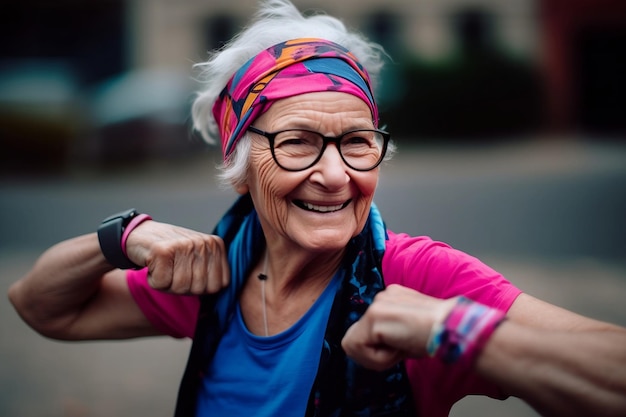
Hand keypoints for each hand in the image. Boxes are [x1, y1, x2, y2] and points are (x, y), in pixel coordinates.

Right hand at [125, 220, 229, 294]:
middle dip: (183, 286)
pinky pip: (162, 284)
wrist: (141, 234)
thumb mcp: (198, 258)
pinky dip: (153, 280)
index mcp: (216, 245)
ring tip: (164, 266)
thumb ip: (211, 274)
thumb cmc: (171, 252)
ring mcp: (184, 245)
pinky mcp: (163, 251)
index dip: (201, 287)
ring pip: (180, 287)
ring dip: (167, 283)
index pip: (220, 285)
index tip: (189, 274)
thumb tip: (216, 298)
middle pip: (199, 288)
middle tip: (173, 270)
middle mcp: (203, 243)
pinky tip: (154, 264)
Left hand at [341, 284, 455, 370]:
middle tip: (398, 352)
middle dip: (372, 353)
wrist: (452, 329)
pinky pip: (358, 348)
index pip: (368, 330)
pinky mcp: (373, 317)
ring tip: (399, 349)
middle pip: (355, 336)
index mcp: (391, 298)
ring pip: (353, 344)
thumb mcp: (409, 331)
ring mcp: (375, 306)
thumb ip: (390, 335)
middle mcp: (381, 297)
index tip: (402, 347)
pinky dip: (377, 358)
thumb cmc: (438, 334)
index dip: (380, 348)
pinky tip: (398, 349)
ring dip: (375, 357)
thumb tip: (376, 349)